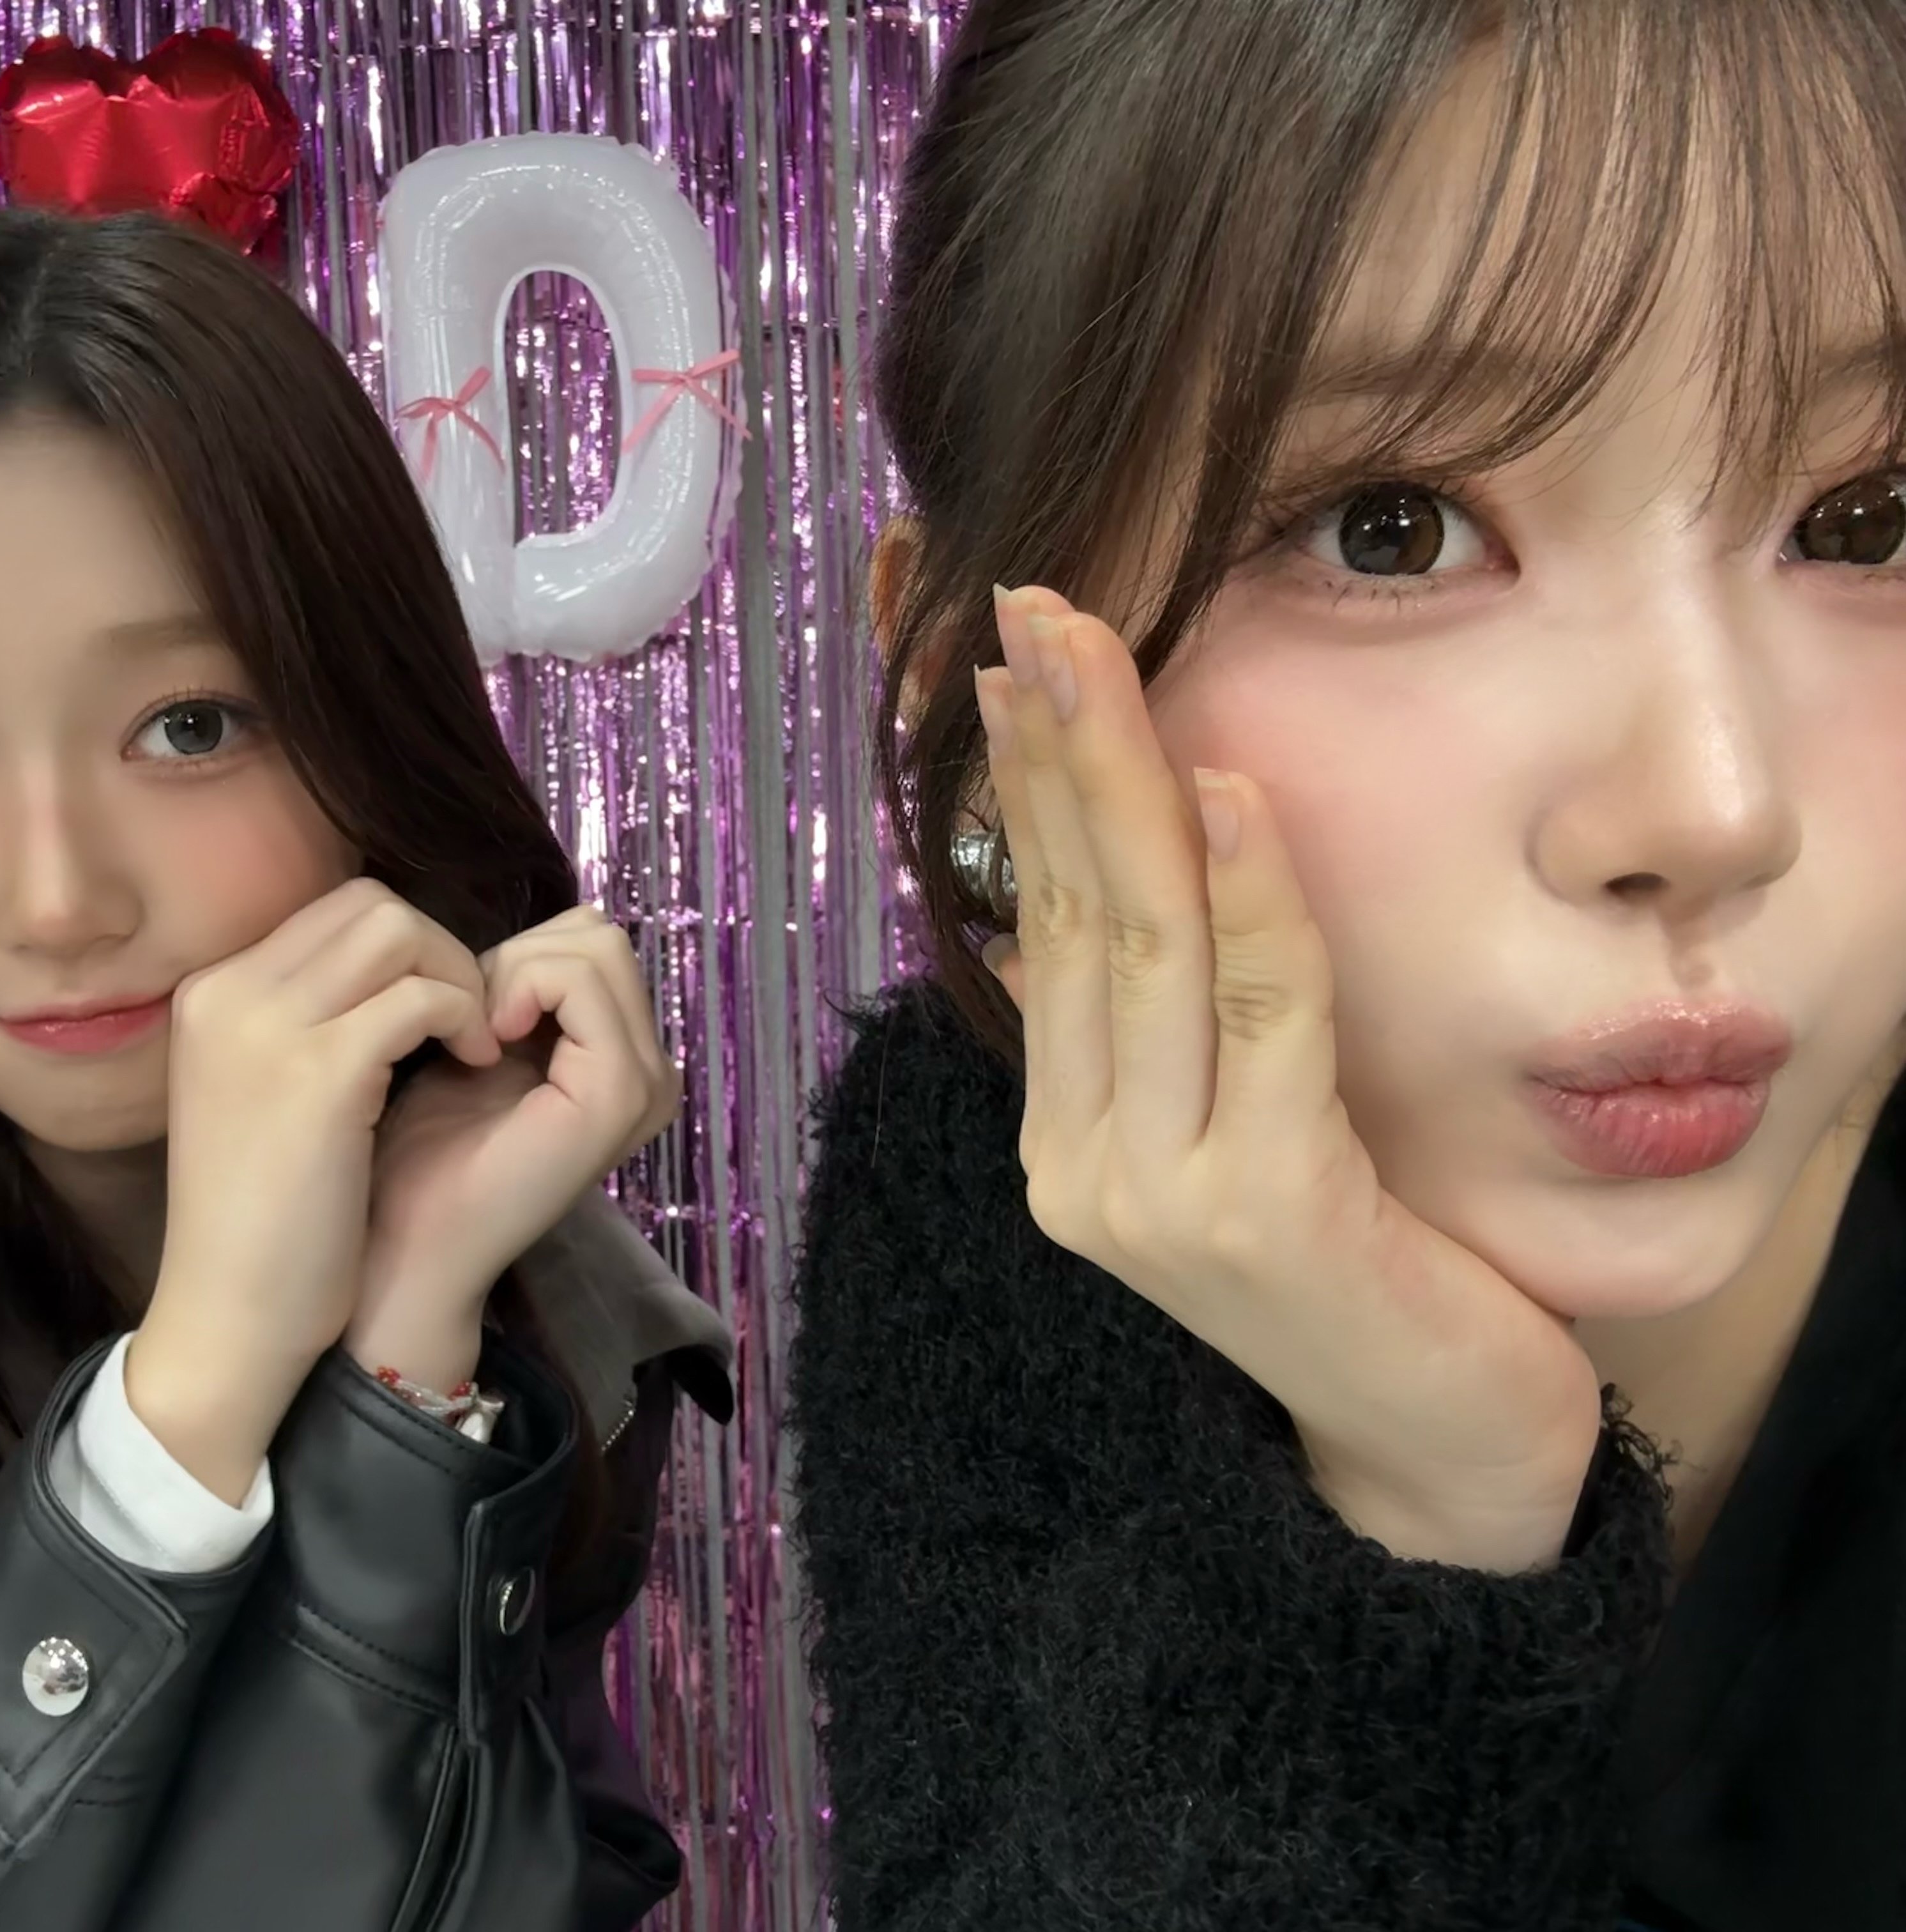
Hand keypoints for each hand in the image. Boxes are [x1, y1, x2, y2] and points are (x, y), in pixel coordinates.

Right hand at [127, 878, 500, 1498]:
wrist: (226, 1317)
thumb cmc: (258, 1224)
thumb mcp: (259, 1098)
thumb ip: (301, 1028)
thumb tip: (384, 984)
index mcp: (212, 995)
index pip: (332, 912)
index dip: (406, 950)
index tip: (436, 1010)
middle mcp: (230, 992)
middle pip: (369, 905)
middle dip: (439, 952)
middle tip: (466, 1022)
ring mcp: (267, 1026)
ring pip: (399, 932)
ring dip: (456, 978)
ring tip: (473, 1043)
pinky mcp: (317, 1072)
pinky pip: (420, 998)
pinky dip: (463, 1019)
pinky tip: (474, 1066)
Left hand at [344, 905, 680, 1390]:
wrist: (402, 1241)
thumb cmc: (419, 1150)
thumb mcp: (474, 1044)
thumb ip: (514, 990)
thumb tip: (530, 930)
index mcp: (621, 1060)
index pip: (591, 942)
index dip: (518, 955)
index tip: (467, 1014)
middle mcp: (649, 1071)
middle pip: (599, 935)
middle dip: (520, 956)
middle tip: (470, 1022)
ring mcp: (644, 1083)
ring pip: (594, 945)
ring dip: (515, 970)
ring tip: (475, 1034)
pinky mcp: (619, 1091)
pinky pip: (580, 980)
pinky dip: (521, 986)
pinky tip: (482, 1041)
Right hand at [980, 584, 1602, 1571]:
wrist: (1430, 1448)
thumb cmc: (1353, 1273)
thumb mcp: (1234, 1138)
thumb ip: (1151, 1035)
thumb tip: (1080, 896)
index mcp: (1064, 1142)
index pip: (1040, 930)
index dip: (1027, 789)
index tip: (1012, 660)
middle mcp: (1079, 1168)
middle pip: (1072, 916)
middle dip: (1054, 748)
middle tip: (1032, 607)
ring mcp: (1156, 1195)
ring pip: (1142, 947)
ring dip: (1121, 783)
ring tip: (1097, 650)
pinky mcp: (1258, 1210)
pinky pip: (1256, 1016)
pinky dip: (1251, 893)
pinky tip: (1233, 786)